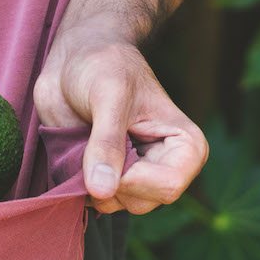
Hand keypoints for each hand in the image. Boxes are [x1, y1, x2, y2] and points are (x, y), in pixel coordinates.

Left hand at [33, 26, 207, 214]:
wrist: (75, 55)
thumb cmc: (102, 64)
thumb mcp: (109, 96)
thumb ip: (106, 143)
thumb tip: (101, 190)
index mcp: (184, 145)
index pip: (167, 185)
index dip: (131, 179)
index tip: (103, 157)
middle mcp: (163, 165)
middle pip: (141, 201)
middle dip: (110, 180)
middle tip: (90, 143)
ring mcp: (133, 174)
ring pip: (116, 205)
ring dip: (90, 181)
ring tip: (83, 142)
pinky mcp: (105, 176)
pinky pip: (93, 199)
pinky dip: (78, 184)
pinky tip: (74, 155)